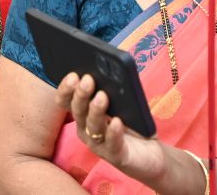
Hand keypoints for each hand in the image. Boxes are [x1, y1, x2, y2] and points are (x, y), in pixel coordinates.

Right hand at [55, 73, 169, 182]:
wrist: (150, 152)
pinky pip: (112, 144)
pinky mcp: (116, 156)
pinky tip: (117, 121)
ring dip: (96, 110)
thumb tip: (114, 62)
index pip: (66, 101)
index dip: (66, 89)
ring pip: (92, 126)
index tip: (72, 75)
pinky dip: (113, 132)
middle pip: (78, 111)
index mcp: (83, 114)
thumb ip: (114, 86)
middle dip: (81, 94)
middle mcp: (86, 129)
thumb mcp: (122, 101)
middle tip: (87, 79)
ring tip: (102, 96)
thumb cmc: (133, 123)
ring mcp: (99, 145)